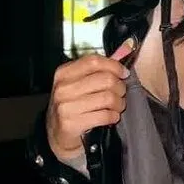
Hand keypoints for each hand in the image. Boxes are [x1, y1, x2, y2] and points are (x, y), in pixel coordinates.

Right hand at [46, 38, 136, 161]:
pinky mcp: (72, 123)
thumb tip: (126, 49)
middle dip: (120, 87)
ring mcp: (66, 106)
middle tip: (120, 94)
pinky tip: (111, 117)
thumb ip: (101, 68)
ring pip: (108, 98)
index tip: (123, 73)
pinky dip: (113, 116)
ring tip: (117, 107)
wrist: (57, 134)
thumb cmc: (72, 106)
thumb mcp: (79, 84)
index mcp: (64, 73)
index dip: (114, 66)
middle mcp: (63, 88)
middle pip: (105, 79)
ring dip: (119, 103)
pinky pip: (105, 116)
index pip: (94, 61)